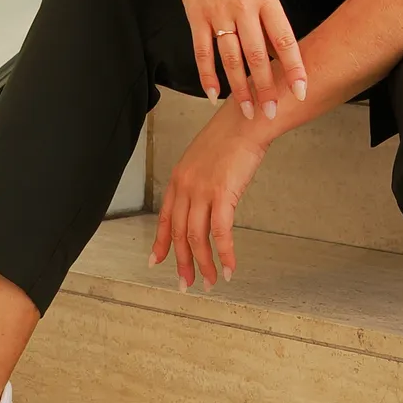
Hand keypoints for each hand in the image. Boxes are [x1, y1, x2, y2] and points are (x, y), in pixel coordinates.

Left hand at [149, 102, 268, 287]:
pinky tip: (228, 267)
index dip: (161, 243)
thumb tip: (204, 199)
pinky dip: (224, 253)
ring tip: (209, 280)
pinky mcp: (222, 194)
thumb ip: (199, 180)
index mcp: (179, 178)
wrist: (246, 120)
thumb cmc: (231, 136)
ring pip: (196, 237)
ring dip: (203, 264)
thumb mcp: (204, 158)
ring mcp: (202, 191)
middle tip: (186, 282)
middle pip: (179, 233)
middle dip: (182, 262)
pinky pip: (220, 232)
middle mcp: (185, 186)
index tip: (156, 261)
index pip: (165, 218)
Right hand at [177, 0, 307, 119]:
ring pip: (230, 58)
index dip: (294, 67)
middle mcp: (242, 7)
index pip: (284, 38)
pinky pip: (202, 52)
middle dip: (265, 87)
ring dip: (239, 89)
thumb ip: (271, 19)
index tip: (302, 90)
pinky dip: (207, 76)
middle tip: (272, 112)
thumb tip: (280, 57)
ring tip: (249, 111)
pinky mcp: (196, 18)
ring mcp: (217, 14)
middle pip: (256, 54)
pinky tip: (214, 95)